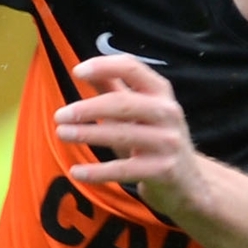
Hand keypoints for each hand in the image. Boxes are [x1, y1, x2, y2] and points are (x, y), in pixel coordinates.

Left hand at [53, 54, 211, 209]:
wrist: (188, 181)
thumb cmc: (154, 139)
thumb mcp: (138, 112)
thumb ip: (114, 90)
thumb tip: (83, 69)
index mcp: (160, 93)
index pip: (133, 68)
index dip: (104, 66)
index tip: (76, 71)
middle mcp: (168, 113)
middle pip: (124, 103)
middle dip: (88, 108)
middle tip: (59, 115)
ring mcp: (167, 142)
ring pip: (122, 135)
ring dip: (87, 134)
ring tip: (61, 133)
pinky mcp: (162, 170)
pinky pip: (123, 169)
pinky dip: (97, 171)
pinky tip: (75, 172)